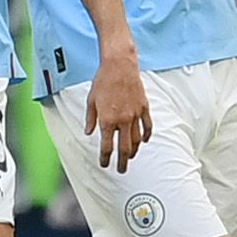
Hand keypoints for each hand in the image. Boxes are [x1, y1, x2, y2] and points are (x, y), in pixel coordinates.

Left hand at [89, 55, 151, 171]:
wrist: (119, 65)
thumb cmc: (103, 80)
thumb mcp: (90, 100)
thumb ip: (90, 119)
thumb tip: (89, 133)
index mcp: (107, 120)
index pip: (106, 146)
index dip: (105, 158)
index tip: (104, 164)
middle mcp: (122, 120)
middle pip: (123, 149)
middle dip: (122, 162)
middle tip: (120, 170)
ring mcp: (135, 115)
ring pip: (137, 140)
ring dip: (133, 151)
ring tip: (130, 157)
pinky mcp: (144, 108)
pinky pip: (147, 127)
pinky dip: (146, 136)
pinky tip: (144, 141)